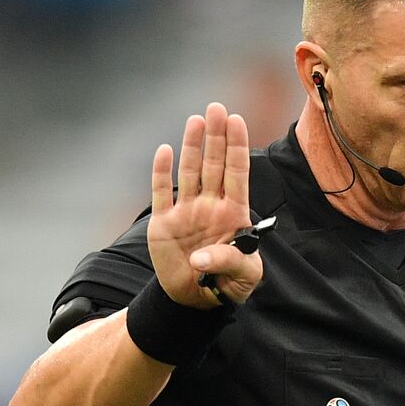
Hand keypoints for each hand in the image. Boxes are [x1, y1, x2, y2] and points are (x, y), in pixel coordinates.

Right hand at [148, 103, 259, 307]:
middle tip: (216, 107)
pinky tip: (166, 150)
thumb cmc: (229, 284)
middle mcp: (211, 206)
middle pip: (214, 164)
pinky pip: (161, 193)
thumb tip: (200, 258)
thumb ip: (228, 263)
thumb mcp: (243, 278)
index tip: (237, 120)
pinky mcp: (164, 223)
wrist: (196, 298)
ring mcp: (187, 211)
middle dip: (216, 136)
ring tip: (197, 120)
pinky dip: (162, 173)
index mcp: (234, 213)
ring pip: (190, 172)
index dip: (237, 147)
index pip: (237, 173)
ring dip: (192, 146)